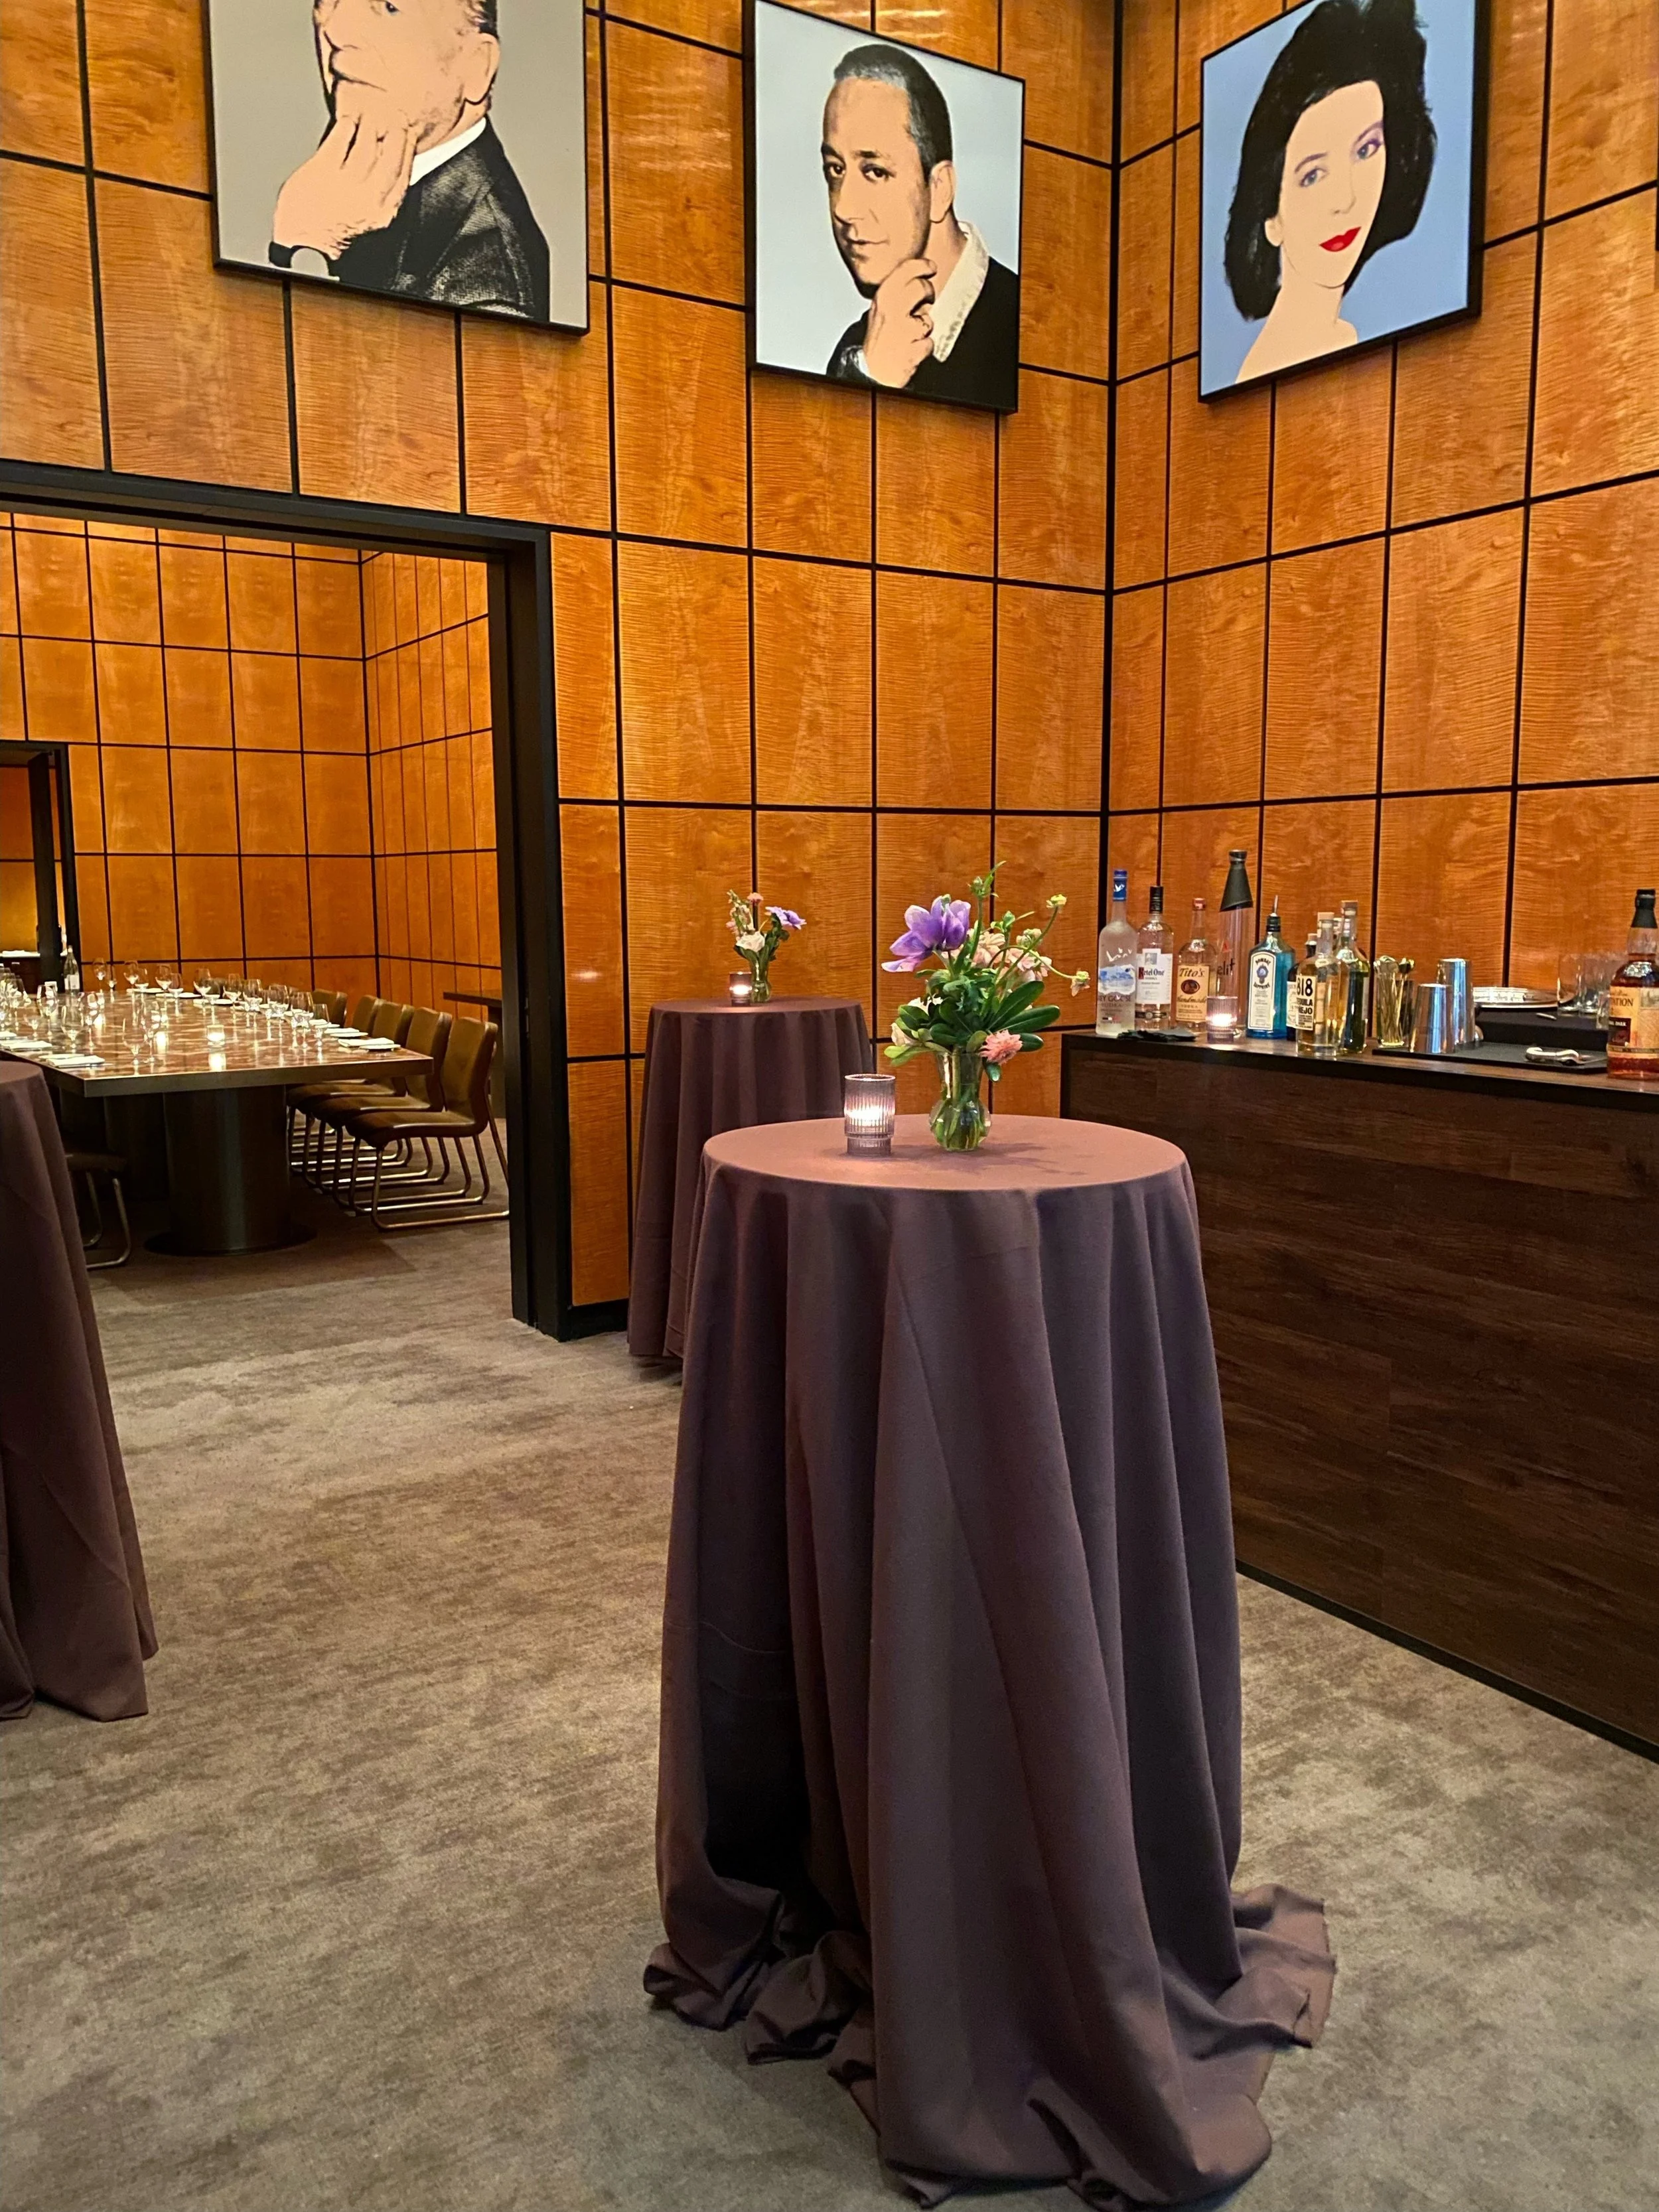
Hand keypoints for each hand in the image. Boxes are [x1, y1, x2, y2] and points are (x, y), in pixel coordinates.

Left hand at [272, 87, 415, 259]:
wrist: (306, 248)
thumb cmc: (335, 238)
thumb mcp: (370, 222)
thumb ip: (380, 195)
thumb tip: (384, 164)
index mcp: (385, 210)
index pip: (403, 171)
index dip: (407, 147)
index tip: (407, 131)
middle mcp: (370, 196)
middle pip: (389, 153)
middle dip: (394, 129)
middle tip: (393, 114)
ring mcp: (346, 183)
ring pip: (366, 143)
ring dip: (369, 124)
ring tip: (369, 114)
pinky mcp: (323, 171)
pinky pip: (339, 140)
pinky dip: (346, 127)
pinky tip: (347, 121)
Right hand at [860, 258, 935, 388]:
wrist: (871, 370)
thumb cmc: (879, 339)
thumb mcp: (881, 308)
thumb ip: (898, 293)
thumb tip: (919, 278)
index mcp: (883, 296)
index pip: (906, 270)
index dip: (923, 265)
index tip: (932, 267)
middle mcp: (891, 309)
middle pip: (921, 287)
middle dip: (928, 293)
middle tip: (927, 299)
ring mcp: (902, 331)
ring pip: (927, 320)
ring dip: (924, 329)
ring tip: (910, 336)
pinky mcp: (911, 350)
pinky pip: (929, 343)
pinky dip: (924, 348)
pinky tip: (912, 351)